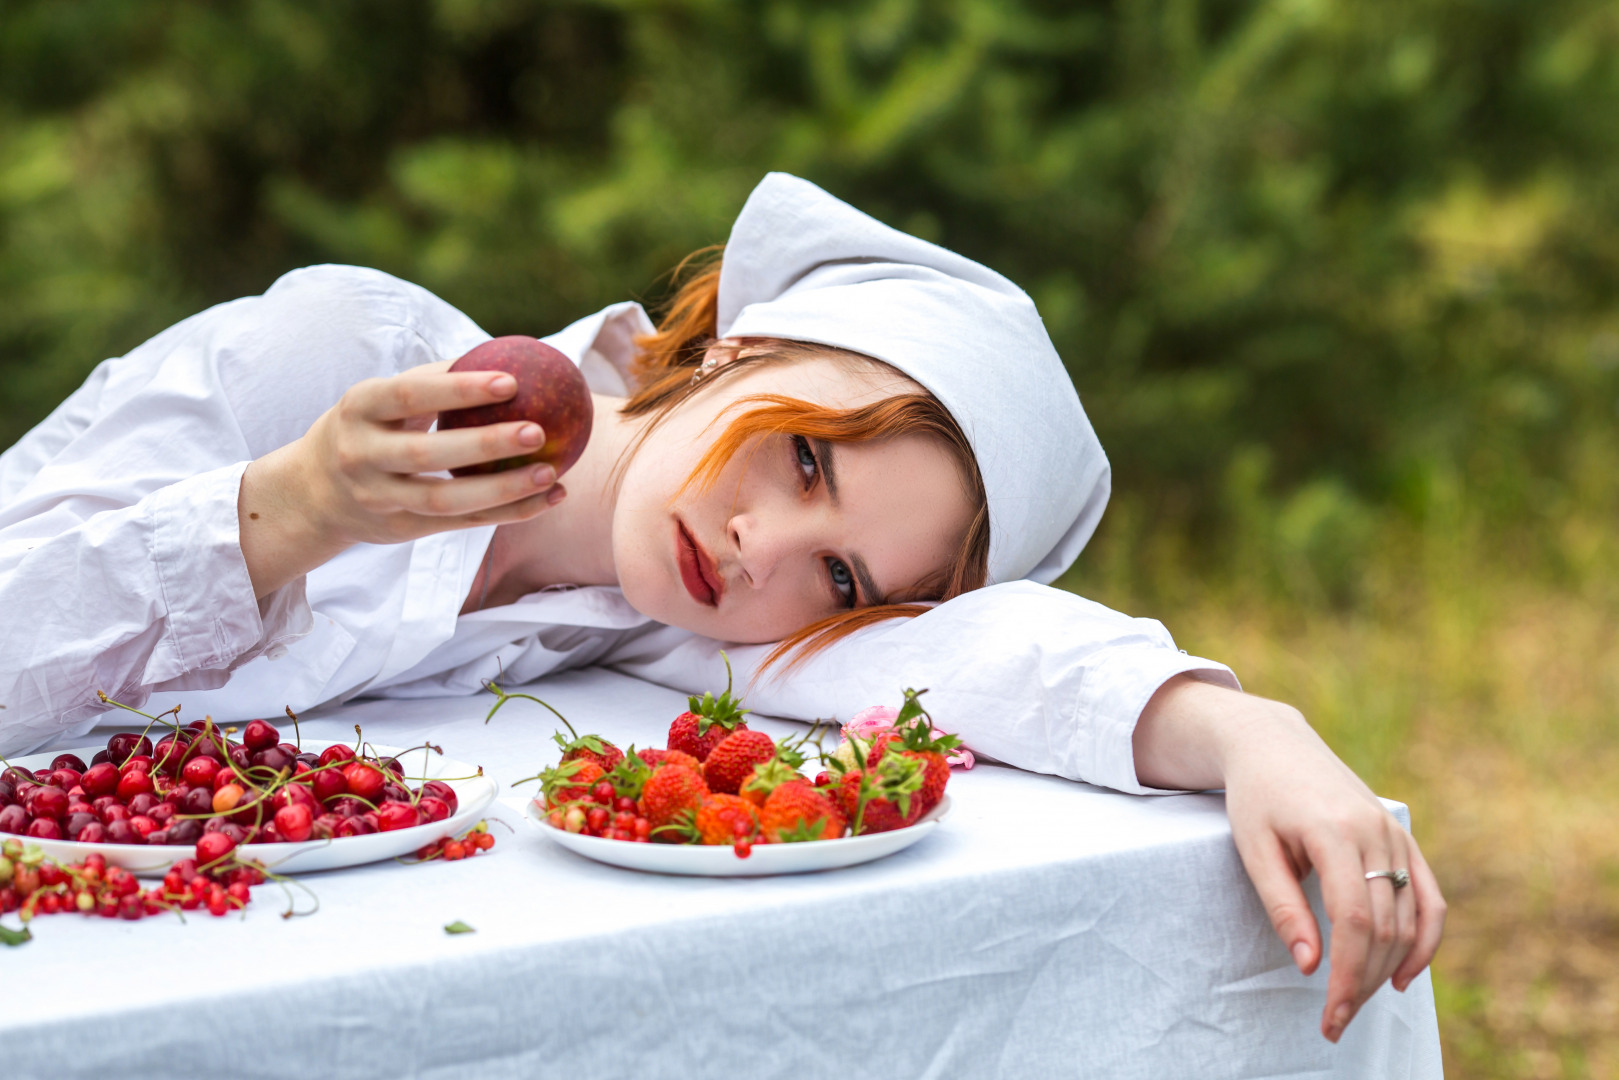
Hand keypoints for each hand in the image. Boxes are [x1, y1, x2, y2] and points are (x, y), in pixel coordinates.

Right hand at [239, 361, 564, 595]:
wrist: (311, 492)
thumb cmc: (369, 428)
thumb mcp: (381, 399)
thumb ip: (433, 379)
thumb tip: (508, 351)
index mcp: (359, 408)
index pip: (411, 396)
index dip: (459, 390)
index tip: (511, 381)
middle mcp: (361, 455)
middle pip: (426, 454)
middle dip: (485, 445)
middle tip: (539, 431)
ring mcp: (378, 498)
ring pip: (445, 500)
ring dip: (503, 490)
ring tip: (552, 475)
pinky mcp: (399, 530)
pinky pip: (459, 524)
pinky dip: (507, 513)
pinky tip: (548, 498)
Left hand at [1134, 677, 1445, 1041]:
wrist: (1273, 744)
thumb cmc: (1255, 797)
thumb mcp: (1253, 848)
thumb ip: (1282, 906)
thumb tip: (1310, 965)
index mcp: (1333, 831)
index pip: (1354, 920)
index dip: (1348, 975)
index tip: (1331, 1014)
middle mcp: (1375, 831)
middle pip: (1384, 926)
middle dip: (1364, 981)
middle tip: (1337, 1020)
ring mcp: (1394, 833)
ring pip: (1409, 917)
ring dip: (1390, 967)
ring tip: (1358, 1001)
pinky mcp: (1402, 837)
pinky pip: (1429, 896)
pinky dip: (1425, 939)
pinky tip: (1404, 975)